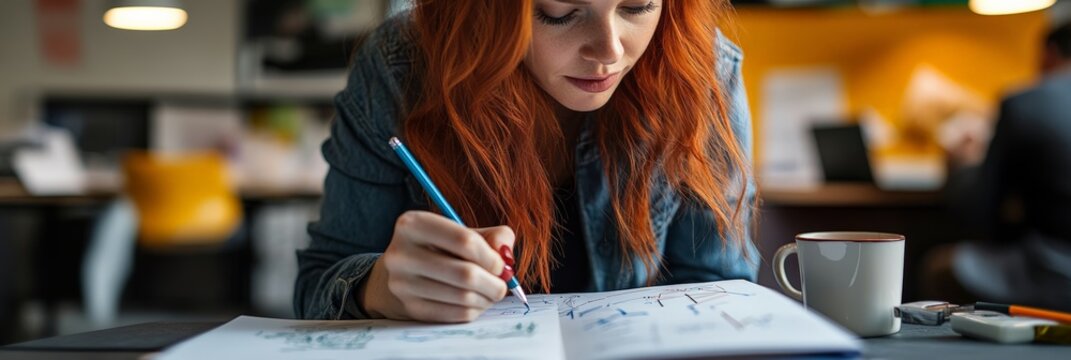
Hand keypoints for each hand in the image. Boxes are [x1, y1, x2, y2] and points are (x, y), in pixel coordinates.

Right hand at [359, 210, 515, 322]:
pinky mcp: (410, 308)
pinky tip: (475, 302)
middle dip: (494, 282)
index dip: (491, 256)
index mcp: (414, 224)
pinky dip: (474, 310)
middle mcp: (402, 254)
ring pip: (463, 297)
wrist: (401, 275)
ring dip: (486, 298)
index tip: (501, 265)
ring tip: (490, 293)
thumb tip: (504, 254)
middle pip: (465, 274)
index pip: (465, 241)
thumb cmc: (441, 250)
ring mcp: (402, 284)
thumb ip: (493, 236)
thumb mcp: (463, 232)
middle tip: (502, 285)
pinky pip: (456, 314)